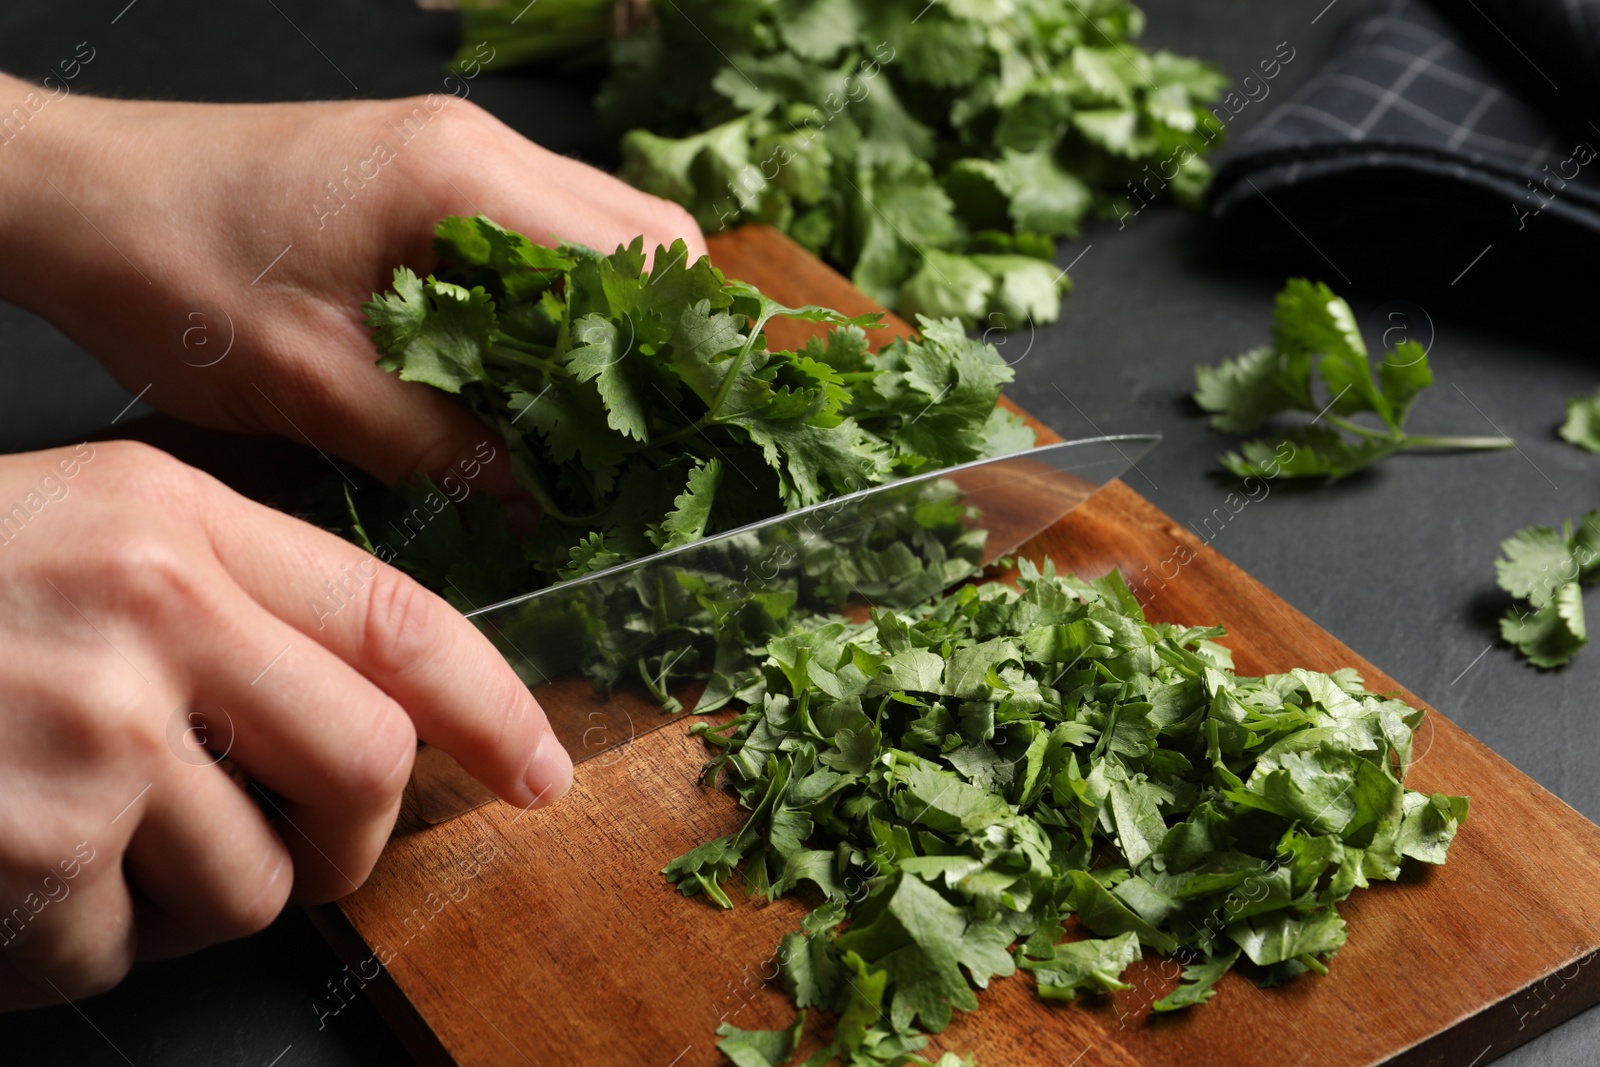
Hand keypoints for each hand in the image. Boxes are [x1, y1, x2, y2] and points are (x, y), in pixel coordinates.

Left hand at [0, 73, 707, 490]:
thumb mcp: (315, 386)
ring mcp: (457, 152)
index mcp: (465, 180)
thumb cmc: (171, 274)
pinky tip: (528, 374)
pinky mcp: (427, 174)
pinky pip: (539, 236)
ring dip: (611, 325)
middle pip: (647, 235)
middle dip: (666, 340)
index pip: (641, 258)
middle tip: (646, 438)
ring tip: (593, 418)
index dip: (681, 353)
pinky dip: (557, 306)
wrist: (74, 197)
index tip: (686, 436)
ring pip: (600, 233)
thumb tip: (546, 503)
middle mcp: (481, 147)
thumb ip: (445, 444)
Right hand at [0, 441, 570, 1007]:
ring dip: (193, 894)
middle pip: (368, 766)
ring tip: (87, 838)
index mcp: (173, 521)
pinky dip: (84, 941)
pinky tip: (13, 873)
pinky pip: (127, 949)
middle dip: (353, 836)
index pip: (398, 620)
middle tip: (303, 847)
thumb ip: (237, 600)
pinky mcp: (30, 858)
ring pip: (255, 883)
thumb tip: (386, 706)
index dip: (494, 705)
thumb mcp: (87, 536)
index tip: (542, 769)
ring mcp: (87, 743)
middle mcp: (148, 619)